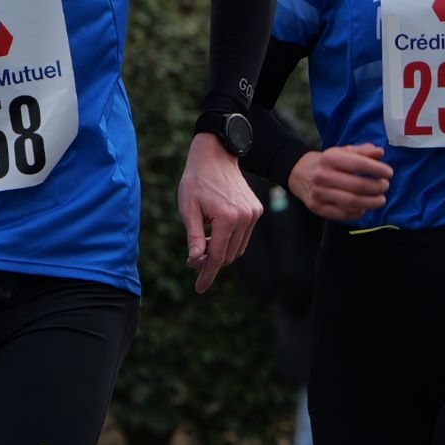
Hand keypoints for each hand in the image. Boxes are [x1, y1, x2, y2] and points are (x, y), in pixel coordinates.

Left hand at [178, 131, 262, 293]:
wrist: (216, 157)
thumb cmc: (196, 181)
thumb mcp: (188, 209)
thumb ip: (193, 237)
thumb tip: (196, 261)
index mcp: (226, 218)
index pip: (217, 256)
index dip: (207, 274)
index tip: (199, 288)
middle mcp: (245, 218)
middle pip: (229, 255)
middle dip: (211, 261)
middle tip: (193, 258)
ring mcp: (254, 215)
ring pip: (238, 248)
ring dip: (221, 250)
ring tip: (203, 238)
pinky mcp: (257, 211)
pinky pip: (244, 236)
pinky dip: (230, 239)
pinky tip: (215, 228)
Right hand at [288, 142, 392, 222]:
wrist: (300, 173)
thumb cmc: (329, 163)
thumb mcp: (343, 152)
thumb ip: (362, 151)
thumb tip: (379, 152)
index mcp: (329, 159)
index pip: (358, 164)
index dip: (377, 169)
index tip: (389, 173)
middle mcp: (322, 176)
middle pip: (357, 186)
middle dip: (377, 187)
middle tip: (385, 186)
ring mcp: (318, 193)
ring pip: (352, 202)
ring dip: (371, 203)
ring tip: (381, 199)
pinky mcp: (317, 208)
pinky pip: (343, 215)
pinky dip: (358, 213)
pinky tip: (365, 208)